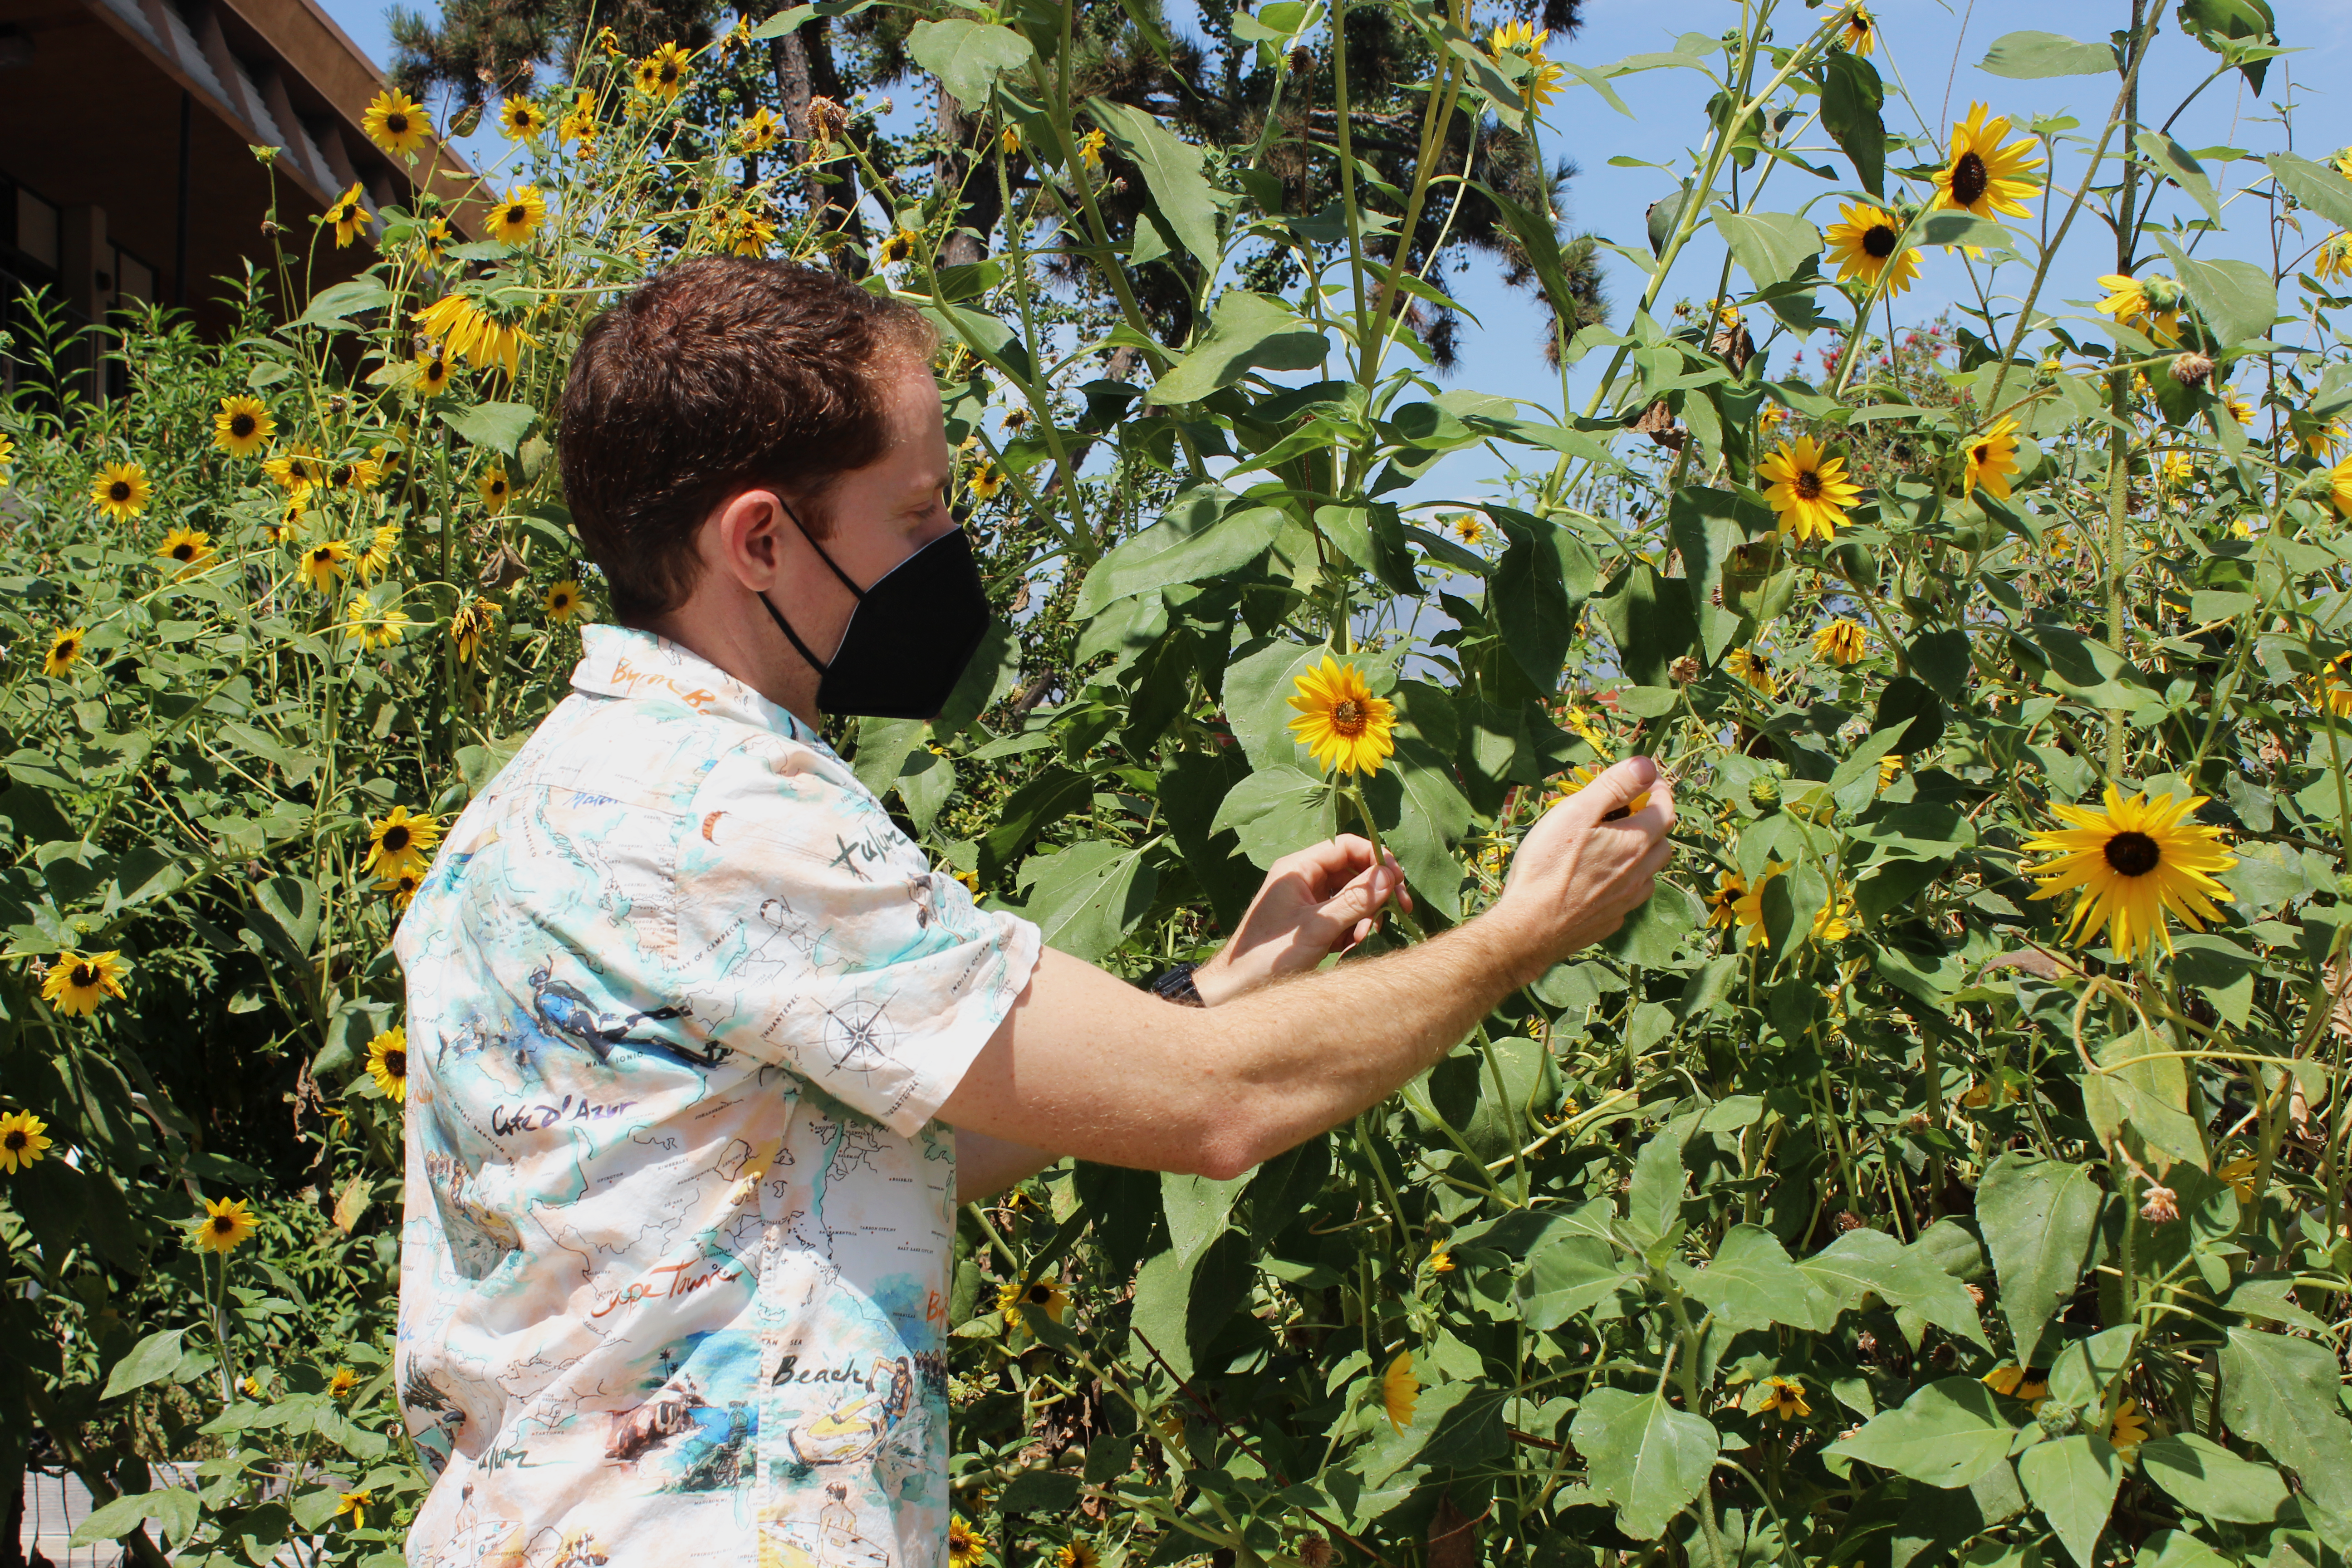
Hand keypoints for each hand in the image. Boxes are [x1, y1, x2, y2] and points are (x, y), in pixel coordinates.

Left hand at [1190, 835, 1411, 1004]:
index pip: (1346, 847)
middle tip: (1400, 909)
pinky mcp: (1311, 923)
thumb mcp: (1317, 927)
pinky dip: (1352, 928)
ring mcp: (1308, 902)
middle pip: (1352, 870)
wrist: (1238, 988)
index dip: (1375, 858)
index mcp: (1298, 869)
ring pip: (1351, 896)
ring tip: (1364, 936)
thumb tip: (1389, 876)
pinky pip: (1343, 916)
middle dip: (1376, 890)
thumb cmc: (1269, 956)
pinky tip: (1350, 945)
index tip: (1398, 880)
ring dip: (1365, 914)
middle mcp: (1304, 879)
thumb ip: (1355, 901)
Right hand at [1490, 757, 1677, 978]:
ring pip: (1650, 872)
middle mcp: (1640, 874)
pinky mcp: (1611, 920)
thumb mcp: (1578, 812)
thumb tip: (1646, 765)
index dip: (1660, 790)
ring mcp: (1627, 901)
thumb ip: (1615, 785)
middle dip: (1653, 822)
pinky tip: (1603, 880)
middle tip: (1629, 811)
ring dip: (1643, 854)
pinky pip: (1630, 897)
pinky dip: (1626, 882)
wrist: (1530, 927)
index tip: (1646, 780)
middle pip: (1663, 842)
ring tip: (1617, 845)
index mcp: (1635, 843)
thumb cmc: (1548, 865)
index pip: (1665, 810)